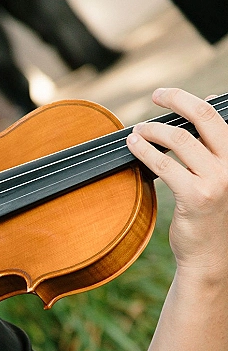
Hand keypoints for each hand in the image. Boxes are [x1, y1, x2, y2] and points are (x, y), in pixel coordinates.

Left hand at [126, 87, 227, 284]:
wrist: (209, 256)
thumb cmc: (210, 217)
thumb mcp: (216, 177)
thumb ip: (210, 150)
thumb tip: (201, 110)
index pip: (214, 116)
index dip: (189, 100)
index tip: (167, 94)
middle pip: (202, 118)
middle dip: (176, 100)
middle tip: (155, 95)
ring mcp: (215, 180)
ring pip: (180, 140)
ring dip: (154, 130)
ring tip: (138, 129)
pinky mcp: (195, 197)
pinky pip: (166, 166)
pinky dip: (146, 152)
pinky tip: (134, 146)